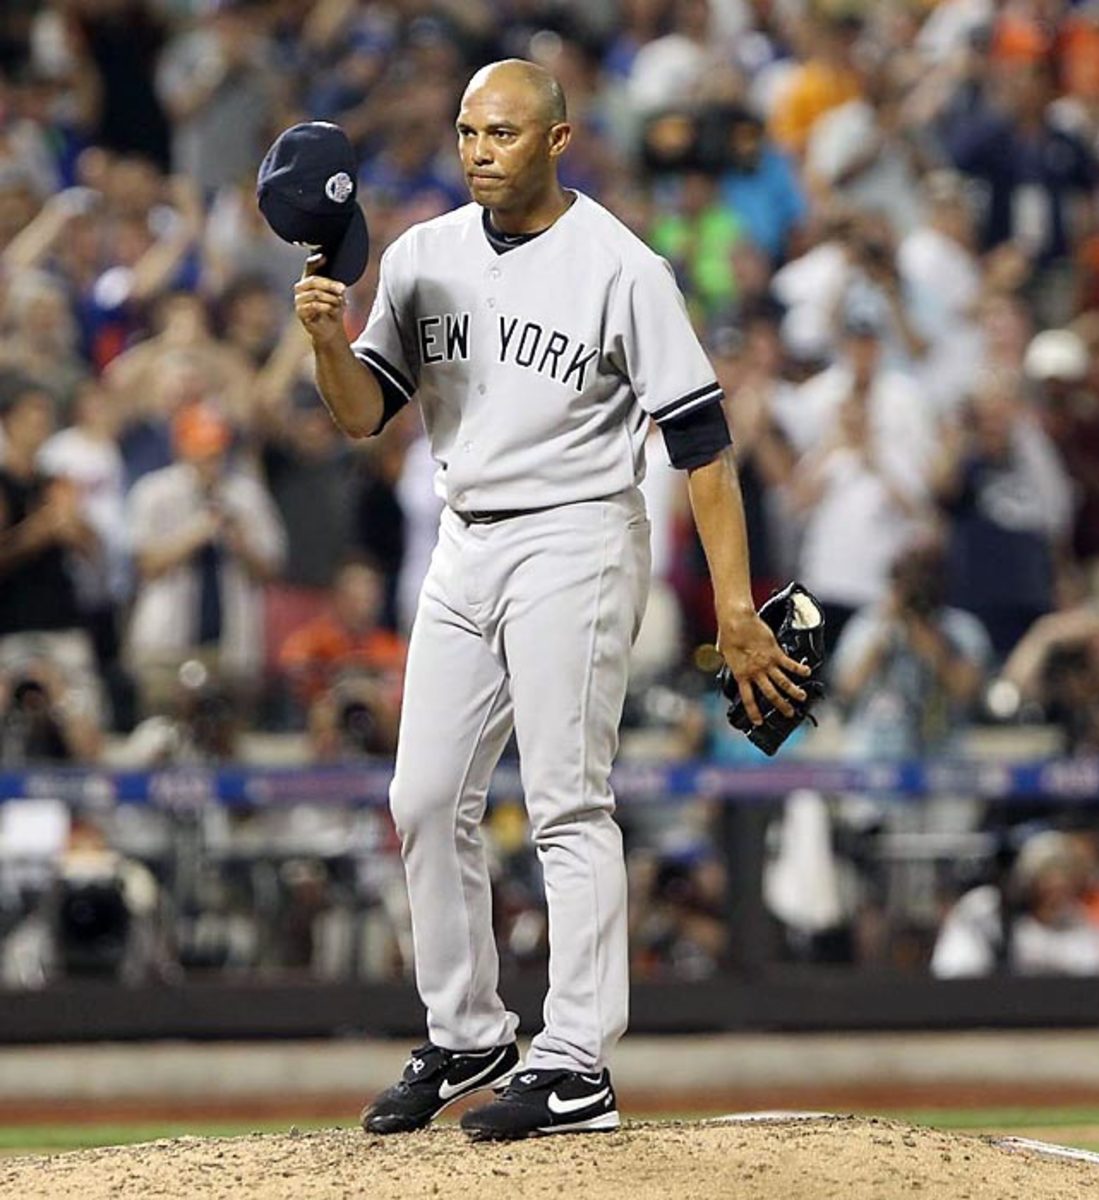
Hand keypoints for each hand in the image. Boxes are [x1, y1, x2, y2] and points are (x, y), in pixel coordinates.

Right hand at [294, 255, 346, 345]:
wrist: (330, 329)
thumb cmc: (333, 308)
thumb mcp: (337, 293)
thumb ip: (336, 283)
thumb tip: (337, 277)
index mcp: (309, 279)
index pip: (310, 265)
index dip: (316, 260)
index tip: (324, 257)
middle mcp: (301, 287)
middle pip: (313, 280)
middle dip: (330, 285)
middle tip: (343, 289)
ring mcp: (299, 299)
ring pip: (315, 294)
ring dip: (331, 298)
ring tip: (339, 303)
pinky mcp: (300, 312)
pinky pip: (313, 306)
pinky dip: (326, 307)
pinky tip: (333, 309)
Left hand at [718, 609, 811, 725]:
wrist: (737, 621)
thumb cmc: (728, 633)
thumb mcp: (724, 650)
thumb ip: (729, 657)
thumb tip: (722, 652)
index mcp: (741, 674)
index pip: (748, 699)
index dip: (754, 712)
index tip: (759, 722)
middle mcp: (755, 672)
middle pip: (771, 694)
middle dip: (781, 705)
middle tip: (789, 713)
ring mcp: (767, 663)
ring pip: (784, 682)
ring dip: (794, 691)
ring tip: (802, 697)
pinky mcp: (775, 652)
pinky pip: (790, 664)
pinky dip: (799, 668)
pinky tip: (807, 672)